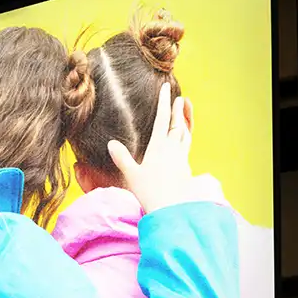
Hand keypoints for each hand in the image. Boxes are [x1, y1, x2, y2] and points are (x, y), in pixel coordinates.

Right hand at [108, 83, 193, 213]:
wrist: (172, 210)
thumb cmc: (149, 193)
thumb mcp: (131, 175)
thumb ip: (122, 157)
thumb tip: (111, 143)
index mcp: (159, 146)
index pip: (162, 119)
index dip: (164, 102)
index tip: (167, 87)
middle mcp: (173, 149)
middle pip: (177, 124)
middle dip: (177, 110)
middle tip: (180, 98)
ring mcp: (181, 158)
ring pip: (185, 135)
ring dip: (184, 123)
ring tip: (183, 116)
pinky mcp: (185, 169)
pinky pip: (186, 148)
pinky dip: (185, 140)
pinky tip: (182, 144)